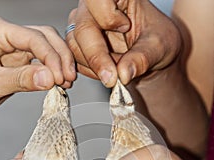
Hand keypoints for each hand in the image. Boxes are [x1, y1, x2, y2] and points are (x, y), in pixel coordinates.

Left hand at [0, 14, 75, 115]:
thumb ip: (20, 79)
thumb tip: (48, 77)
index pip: (33, 37)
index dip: (50, 57)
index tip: (60, 76)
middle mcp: (6, 36)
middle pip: (44, 37)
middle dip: (60, 57)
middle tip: (68, 78)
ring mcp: (13, 49)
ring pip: (46, 49)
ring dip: (59, 64)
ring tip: (66, 82)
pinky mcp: (18, 63)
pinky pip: (41, 63)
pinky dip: (52, 72)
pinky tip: (58, 82)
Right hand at [66, 0, 180, 86]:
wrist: (151, 56)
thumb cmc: (157, 41)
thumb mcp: (159, 47)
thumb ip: (142, 59)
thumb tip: (123, 74)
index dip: (107, 15)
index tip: (125, 27)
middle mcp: (95, 8)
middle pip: (83, 28)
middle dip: (97, 57)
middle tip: (113, 78)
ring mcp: (84, 24)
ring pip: (75, 46)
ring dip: (94, 66)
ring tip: (116, 73)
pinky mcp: (79, 43)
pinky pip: (74, 59)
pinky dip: (90, 71)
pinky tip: (106, 74)